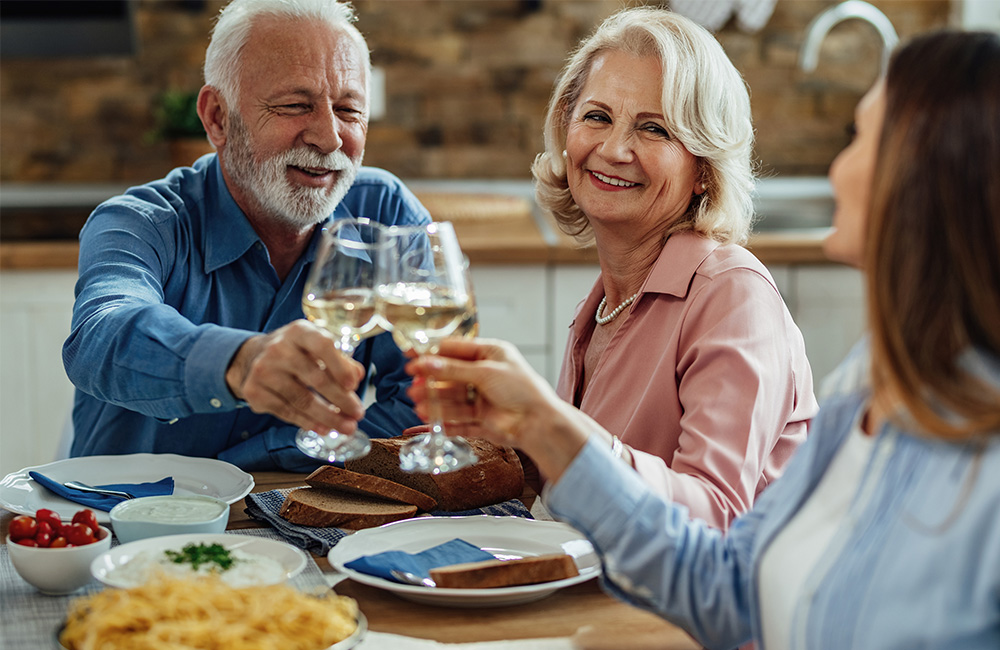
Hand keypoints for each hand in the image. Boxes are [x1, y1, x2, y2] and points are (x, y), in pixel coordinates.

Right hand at [225, 320, 365, 433]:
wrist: (254, 356)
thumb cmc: (295, 351)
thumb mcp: (316, 345)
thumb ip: (339, 359)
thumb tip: (357, 376)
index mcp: (299, 331)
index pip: (323, 345)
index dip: (340, 367)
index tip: (354, 385)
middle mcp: (279, 348)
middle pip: (316, 378)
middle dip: (341, 400)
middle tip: (357, 413)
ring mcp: (264, 370)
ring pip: (302, 400)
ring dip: (328, 417)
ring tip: (346, 426)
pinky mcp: (254, 391)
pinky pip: (287, 412)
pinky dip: (308, 422)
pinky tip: (323, 428)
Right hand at [405, 339, 589, 480]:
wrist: (538, 422)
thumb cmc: (522, 389)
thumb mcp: (486, 372)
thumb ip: (454, 369)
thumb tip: (426, 363)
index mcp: (490, 354)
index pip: (455, 350)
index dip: (432, 354)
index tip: (412, 357)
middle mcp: (484, 375)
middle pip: (450, 377)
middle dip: (431, 381)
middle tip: (413, 385)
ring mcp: (482, 398)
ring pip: (452, 400)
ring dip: (435, 402)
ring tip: (419, 405)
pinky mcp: (481, 420)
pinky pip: (458, 421)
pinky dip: (444, 421)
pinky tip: (431, 421)